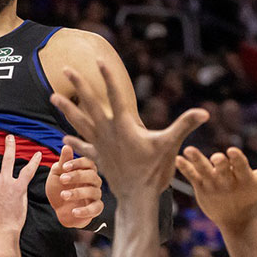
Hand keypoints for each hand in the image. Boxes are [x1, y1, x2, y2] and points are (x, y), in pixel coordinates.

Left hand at [46, 145, 103, 227]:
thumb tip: (66, 146)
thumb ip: (63, 163)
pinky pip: (95, 208)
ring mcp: (95, 195)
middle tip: (63, 179)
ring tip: (63, 195)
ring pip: (93, 192)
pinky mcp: (95, 209)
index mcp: (85, 171)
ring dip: (77, 193)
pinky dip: (85, 211)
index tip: (64, 167)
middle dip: (77, 176)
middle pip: (92, 176)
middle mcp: (93, 182)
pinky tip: (74, 211)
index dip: (77, 163)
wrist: (59, 210)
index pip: (88, 163)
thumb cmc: (59, 189)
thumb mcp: (57, 175)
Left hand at [51, 62, 207, 199]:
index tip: (99, 60)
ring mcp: (101, 145)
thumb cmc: (154, 171)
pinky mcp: (98, 159)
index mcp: (123, 125)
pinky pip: (83, 148)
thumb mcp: (170, 145)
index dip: (108, 77)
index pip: (115, 95)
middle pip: (89, 104)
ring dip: (66, 109)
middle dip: (78, 85)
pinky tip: (63, 137)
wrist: (137, 197)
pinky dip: (74, 142)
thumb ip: (185, 125)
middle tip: (65, 69)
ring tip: (52, 96)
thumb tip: (205, 112)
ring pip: (79, 122)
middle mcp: (108, 132)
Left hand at [176, 147, 256, 229]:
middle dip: (220, 163)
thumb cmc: (251, 195)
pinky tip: (177, 158)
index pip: (241, 168)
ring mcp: (213, 185)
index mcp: (244, 179)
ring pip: (204, 171)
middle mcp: (228, 182)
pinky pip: (191, 176)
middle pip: (222, 170)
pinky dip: (184, 168)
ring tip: (188, 149)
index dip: (237, 160)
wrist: (236, 218)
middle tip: (216, 157)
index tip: (233, 151)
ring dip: (196, 160)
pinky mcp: (201, 187)